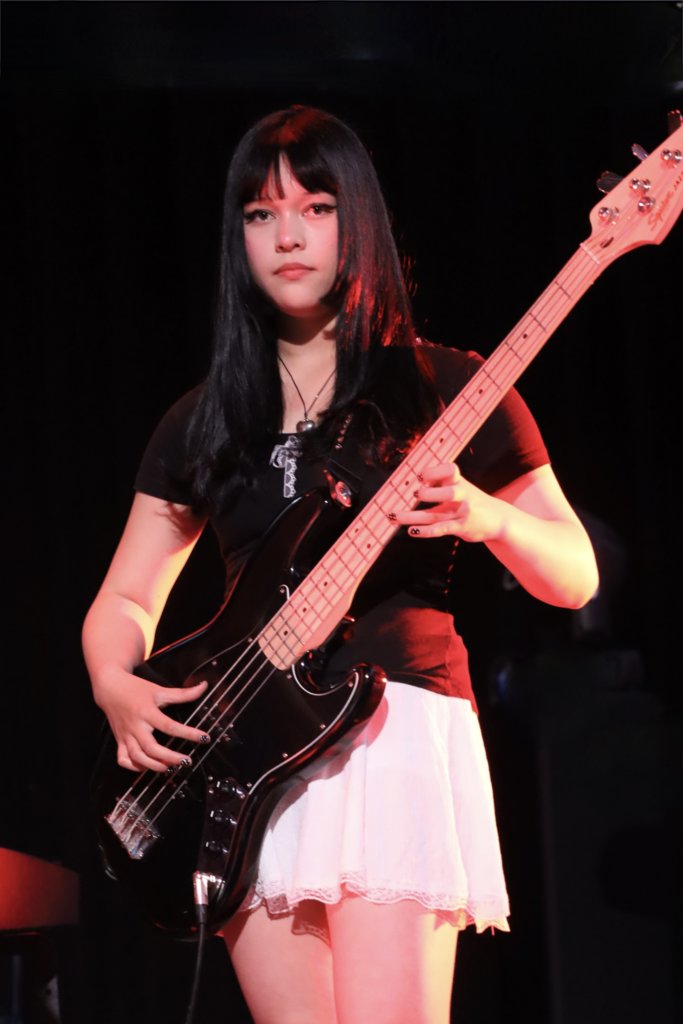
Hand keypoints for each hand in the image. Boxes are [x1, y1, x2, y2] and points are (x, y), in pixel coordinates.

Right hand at [94, 668, 208, 772]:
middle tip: (186, 761)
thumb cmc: (135, 688)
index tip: (203, 738)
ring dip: (153, 765)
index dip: (188, 733)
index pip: (169, 726)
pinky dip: (134, 767)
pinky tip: (147, 767)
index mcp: (146, 712)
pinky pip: (123, 759)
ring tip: (169, 767)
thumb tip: (203, 687)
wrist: (110, 688)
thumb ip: (182, 693)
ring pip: (137, 756)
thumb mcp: (159, 689)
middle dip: (169, 757)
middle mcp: (135, 726)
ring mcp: (126, 735)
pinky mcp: (119, 741)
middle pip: (151, 747)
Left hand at [396, 462, 503, 543]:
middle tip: (415, 494)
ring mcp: (463, 512)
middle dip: (431, 493)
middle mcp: (462, 495)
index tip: (420, 476)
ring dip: (413, 516)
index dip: (434, 471)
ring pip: (436, 515)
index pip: (450, 470)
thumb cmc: (473, 501)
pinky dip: (426, 532)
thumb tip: (415, 481)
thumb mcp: (462, 487)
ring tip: (394, 516)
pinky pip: (442, 529)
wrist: (500, 520)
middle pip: (448, 493)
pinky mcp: (462, 528)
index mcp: (460, 482)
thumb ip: (442, 483)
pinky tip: (412, 531)